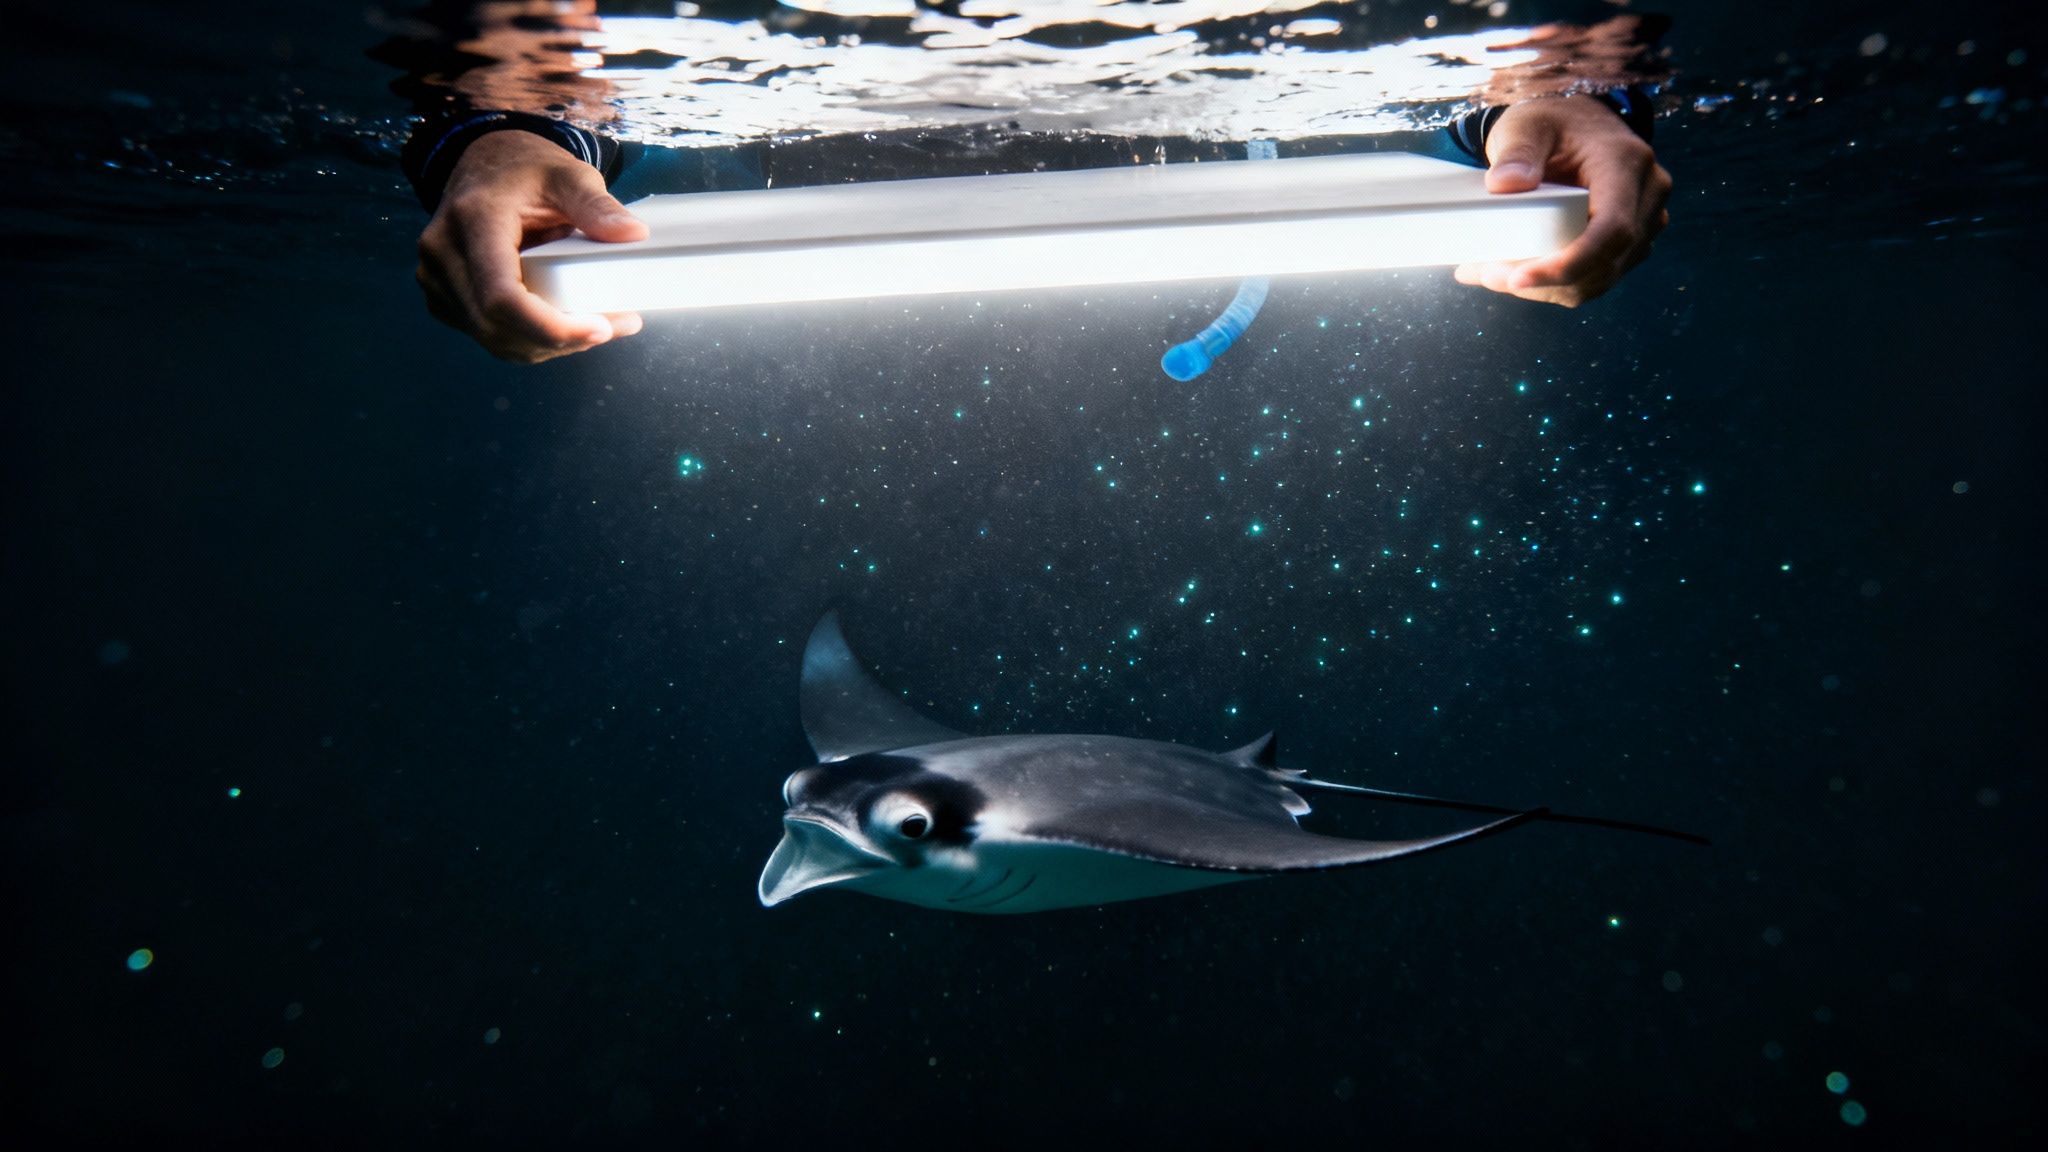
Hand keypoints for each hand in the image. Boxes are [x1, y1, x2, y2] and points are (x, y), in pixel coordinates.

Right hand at [416, 130, 647, 362]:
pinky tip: (562, 326)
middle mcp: (442, 254)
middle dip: (561, 339)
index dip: (550, 327)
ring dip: (548, 346)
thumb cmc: (526, 170)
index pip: (502, 298)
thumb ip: (597, 204)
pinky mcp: (443, 297)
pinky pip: (488, 336)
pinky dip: (529, 341)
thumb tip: (634, 234)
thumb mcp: (568, 175)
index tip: (600, 328)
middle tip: (615, 326)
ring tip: (597, 326)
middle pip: (499, 328)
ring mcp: (435, 279)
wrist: (485, 165)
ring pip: (494, 340)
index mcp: (472, 220)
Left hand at [1453, 95, 1671, 306]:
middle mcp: (1647, 196)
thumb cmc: (1553, 121)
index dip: (1568, 264)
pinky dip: (1554, 285)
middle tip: (1485, 275)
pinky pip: (1595, 277)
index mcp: (1627, 164)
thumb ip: (1517, 151)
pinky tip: (1513, 276)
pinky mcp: (1630, 241)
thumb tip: (1503, 185)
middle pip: (1604, 263)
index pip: (1612, 230)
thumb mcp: (1528, 125)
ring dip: (1545, 289)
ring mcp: (1644, 222)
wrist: (1577, 123)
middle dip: (1544, 282)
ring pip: (1599, 279)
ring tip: (1488, 274)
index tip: (1518, 279)